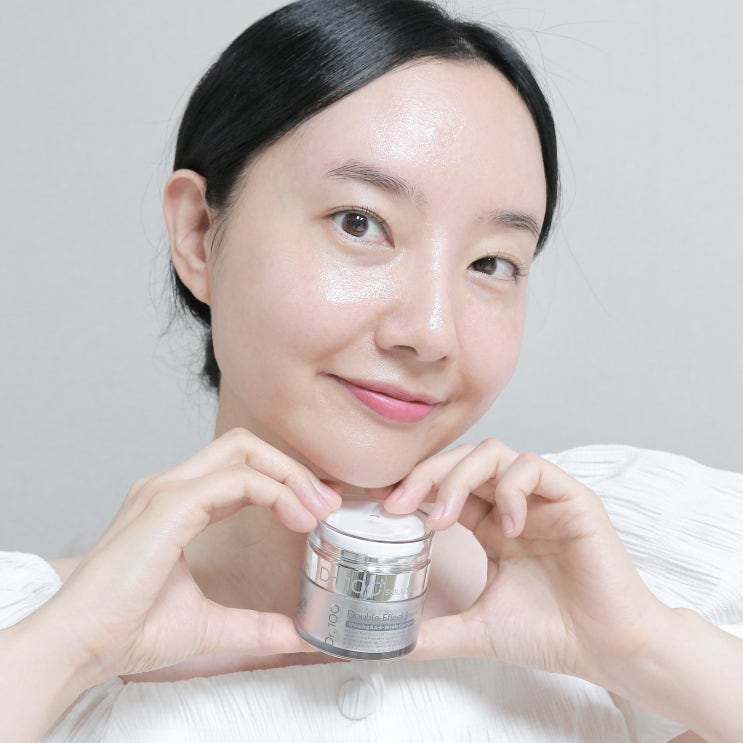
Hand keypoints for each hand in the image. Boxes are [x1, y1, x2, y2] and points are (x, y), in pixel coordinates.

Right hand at [29, 427, 340, 684]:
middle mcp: (171, 487)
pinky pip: (235, 480)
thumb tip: (298, 635)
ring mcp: (167, 490)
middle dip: (291, 468)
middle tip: (326, 504)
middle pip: (244, 447)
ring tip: (317, 511)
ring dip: (289, 475)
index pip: (241, 471)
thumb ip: (255, 625)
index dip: (285, 481)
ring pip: (242, 451)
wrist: (79, 647)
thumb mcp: (210, 625)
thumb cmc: (127, 631)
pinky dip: (274, 492)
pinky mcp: (168, 504)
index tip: (319, 509)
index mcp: (178, 505)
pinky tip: (295, 518)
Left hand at [382, 440, 666, 683]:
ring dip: (460, 478)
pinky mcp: (572, 498)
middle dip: (426, 474)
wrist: (608, 651)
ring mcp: (541, 498)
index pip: (445, 486)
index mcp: (490, 525)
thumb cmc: (551, 634)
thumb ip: (435, 631)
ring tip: (446, 520)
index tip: (381, 504)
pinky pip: (533, 468)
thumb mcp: (477, 629)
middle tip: (400, 505)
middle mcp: (512, 504)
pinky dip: (512, 491)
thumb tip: (392, 644)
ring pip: (493, 453)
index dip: (413, 487)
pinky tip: (507, 529)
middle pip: (463, 459)